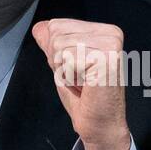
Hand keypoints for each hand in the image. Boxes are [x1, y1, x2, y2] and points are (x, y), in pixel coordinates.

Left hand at [31, 18, 130, 149]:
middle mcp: (111, 33)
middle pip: (57, 34)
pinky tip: (87, 84)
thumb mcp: (63, 64)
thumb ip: (52, 43)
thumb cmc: (86, 99)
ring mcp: (111, 44)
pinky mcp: (107, 57)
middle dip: (59, 60)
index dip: (57, 52)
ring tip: (83, 81)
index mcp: (104, 31)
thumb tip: (40, 27)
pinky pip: (67, 57)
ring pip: (60, 45)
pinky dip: (70, 75)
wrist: (100, 124)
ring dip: (65, 69)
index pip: (57, 25)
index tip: (76, 68)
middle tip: (80, 77)